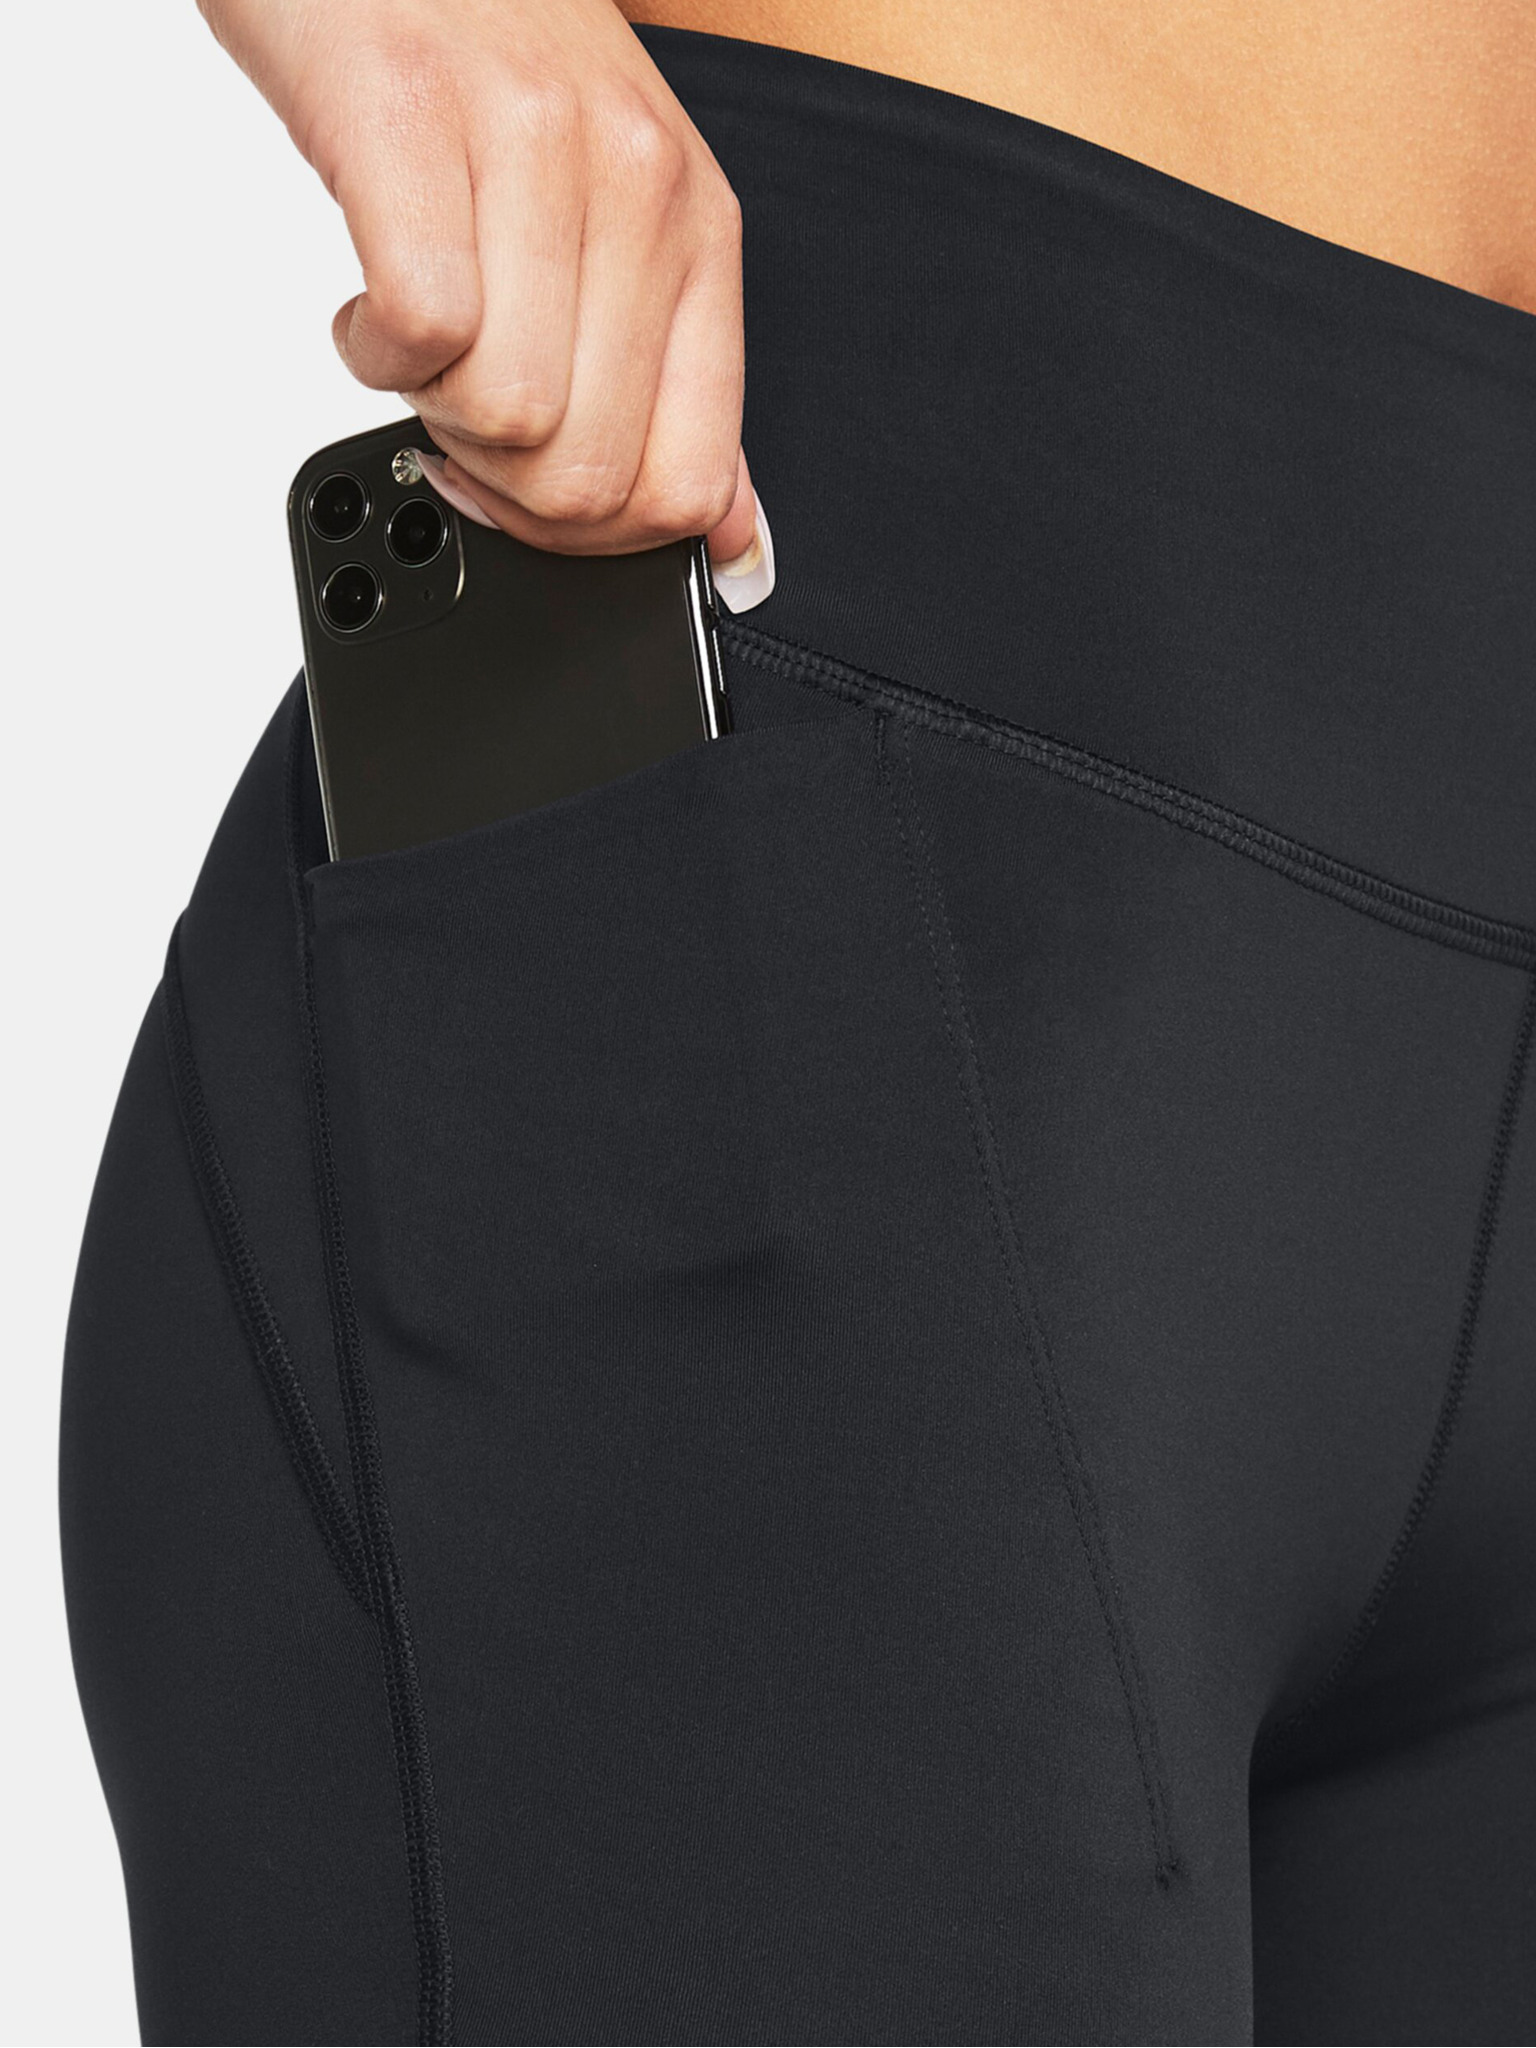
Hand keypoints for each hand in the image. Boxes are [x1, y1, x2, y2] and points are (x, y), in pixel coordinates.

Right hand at [199, 0, 773, 602]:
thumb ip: (674, 387)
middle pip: (588, 474)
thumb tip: (731, 539)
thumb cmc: (488, 69)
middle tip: (460, 412)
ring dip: (433, 413)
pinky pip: (422, 330)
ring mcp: (533, 150)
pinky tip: (368, 306)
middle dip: (503, 486)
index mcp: (699, 233)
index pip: (694, 481)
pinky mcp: (412, 122)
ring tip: (417, 339)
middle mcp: (638, 190)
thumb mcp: (619, 223)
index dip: (600, 544)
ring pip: (508, 417)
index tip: (537, 503)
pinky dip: (372, 354)